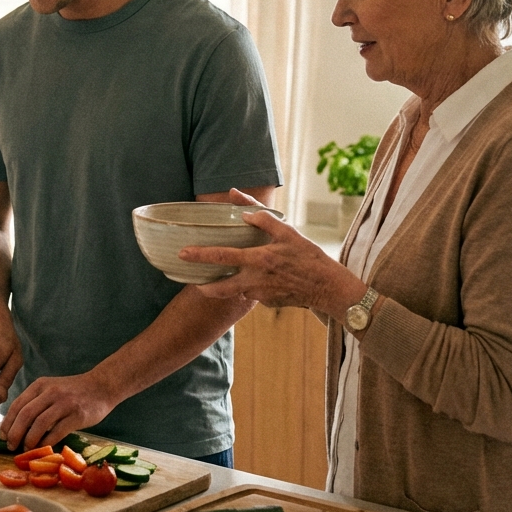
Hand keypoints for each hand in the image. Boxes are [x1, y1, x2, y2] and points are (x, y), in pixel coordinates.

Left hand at [0, 372, 116, 450]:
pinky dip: (47, 442)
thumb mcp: (51, 389)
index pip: (17, 405)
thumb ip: (36, 402)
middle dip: (15, 433)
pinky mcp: (77, 415)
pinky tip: (43, 448)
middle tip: (11, 446)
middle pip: (25, 414)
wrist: (102, 386)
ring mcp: (64, 403)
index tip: (3, 436)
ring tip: (26, 449)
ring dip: (29, 439)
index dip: (7, 422)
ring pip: (39, 424)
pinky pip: (57, 431)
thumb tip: (16, 425)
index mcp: (40, 385)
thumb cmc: (74, 391)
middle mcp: (50, 392)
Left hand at [179, 189, 364, 316]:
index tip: (183, 253)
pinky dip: (249, 286)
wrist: (328, 287)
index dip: (200, 255)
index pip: (222, 257)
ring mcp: (260, 294)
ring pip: (233, 292)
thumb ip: (263, 218)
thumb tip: (242, 209)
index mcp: (258, 259)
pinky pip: (251, 293)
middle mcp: (255, 280)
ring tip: (216, 279)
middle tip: (192, 280)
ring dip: (224, 286)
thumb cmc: (309, 257)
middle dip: (202, 286)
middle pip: (219, 288)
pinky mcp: (266, 303)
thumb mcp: (288, 232)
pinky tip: (258, 280)